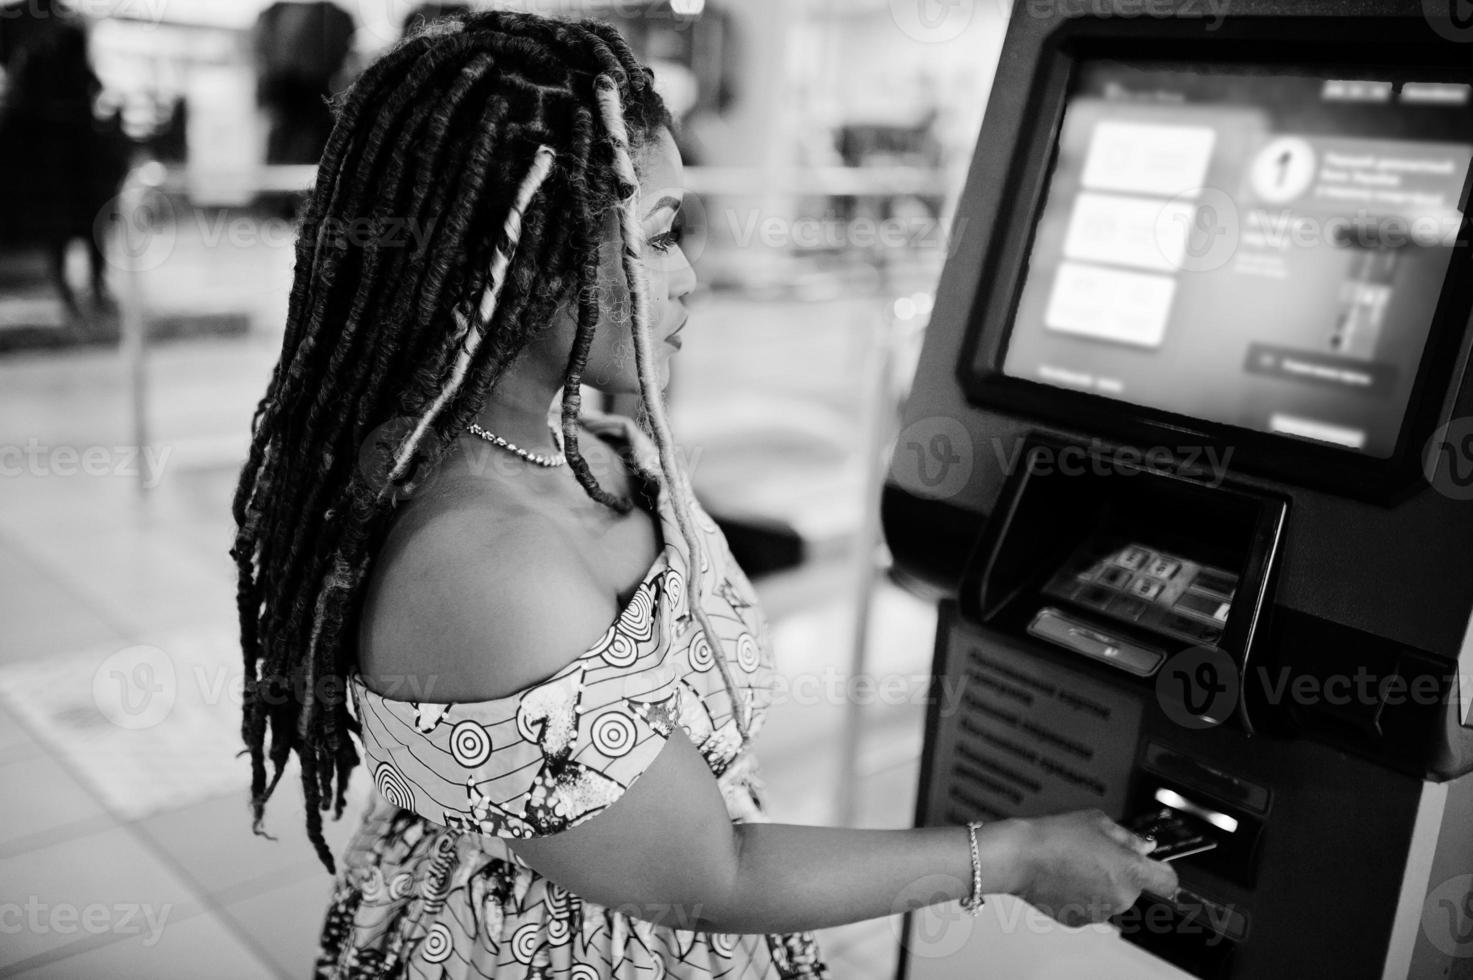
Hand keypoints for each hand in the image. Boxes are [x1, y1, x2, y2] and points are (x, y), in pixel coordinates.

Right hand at [1002, 809, 1178, 925]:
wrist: (1021, 857)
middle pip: (1136, 888)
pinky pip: (1090, 908)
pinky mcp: (1079, 920)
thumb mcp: (1098, 822)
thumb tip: (1143, 846)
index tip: (1154, 864)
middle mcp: (1120, 897)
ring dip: (1102, 884)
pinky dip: (1082, 895)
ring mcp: (1100, 912)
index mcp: (1131, 872)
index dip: (1162, 870)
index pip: (1168, 881)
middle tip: (1098, 853)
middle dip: (1122, 872)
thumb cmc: (1056, 837)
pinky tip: (1065, 877)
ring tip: (1076, 864)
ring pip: (1112, 898)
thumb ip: (1128, 837)